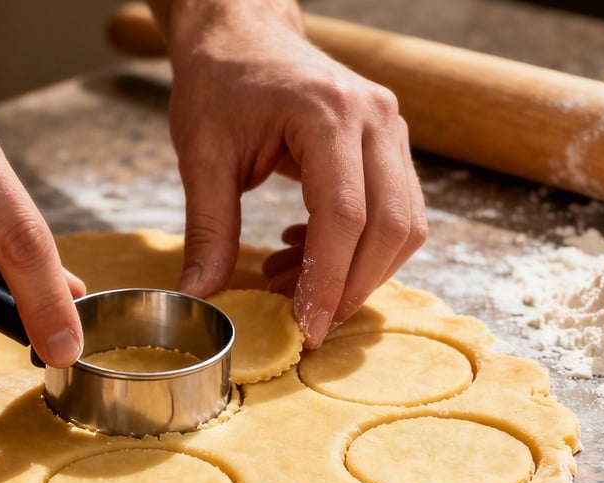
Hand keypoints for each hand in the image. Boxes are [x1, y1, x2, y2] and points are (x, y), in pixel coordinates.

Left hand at [153, 1, 426, 347]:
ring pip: (405, 226)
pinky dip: (358, 250)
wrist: (243, 34)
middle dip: (352, 288)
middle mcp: (375, 119)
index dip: (328, 280)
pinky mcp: (391, 146)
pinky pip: (396, 213)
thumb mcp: (201, 155)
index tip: (304, 327)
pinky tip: (302, 252)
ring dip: (357, 273)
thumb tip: (198, 295)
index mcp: (327, 114)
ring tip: (289, 282)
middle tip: (305, 324)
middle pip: (390, 227)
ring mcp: (391, 130)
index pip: (344, 215)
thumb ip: (207, 228)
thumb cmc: (220, 83)